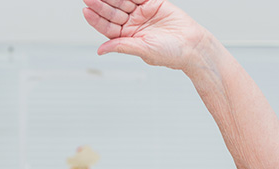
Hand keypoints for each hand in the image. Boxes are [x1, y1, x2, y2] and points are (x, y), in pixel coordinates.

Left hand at [82, 0, 206, 69]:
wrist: (192, 45)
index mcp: (128, 38)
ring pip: (122, 1)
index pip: (107, 27)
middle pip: (112, 12)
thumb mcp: (143, 50)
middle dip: (100, 3)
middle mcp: (133, 25)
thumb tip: (101, 50)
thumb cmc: (171, 53)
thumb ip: (122, 46)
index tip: (85, 10)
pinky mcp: (153, 3)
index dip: (96, 18)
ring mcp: (142, 13)